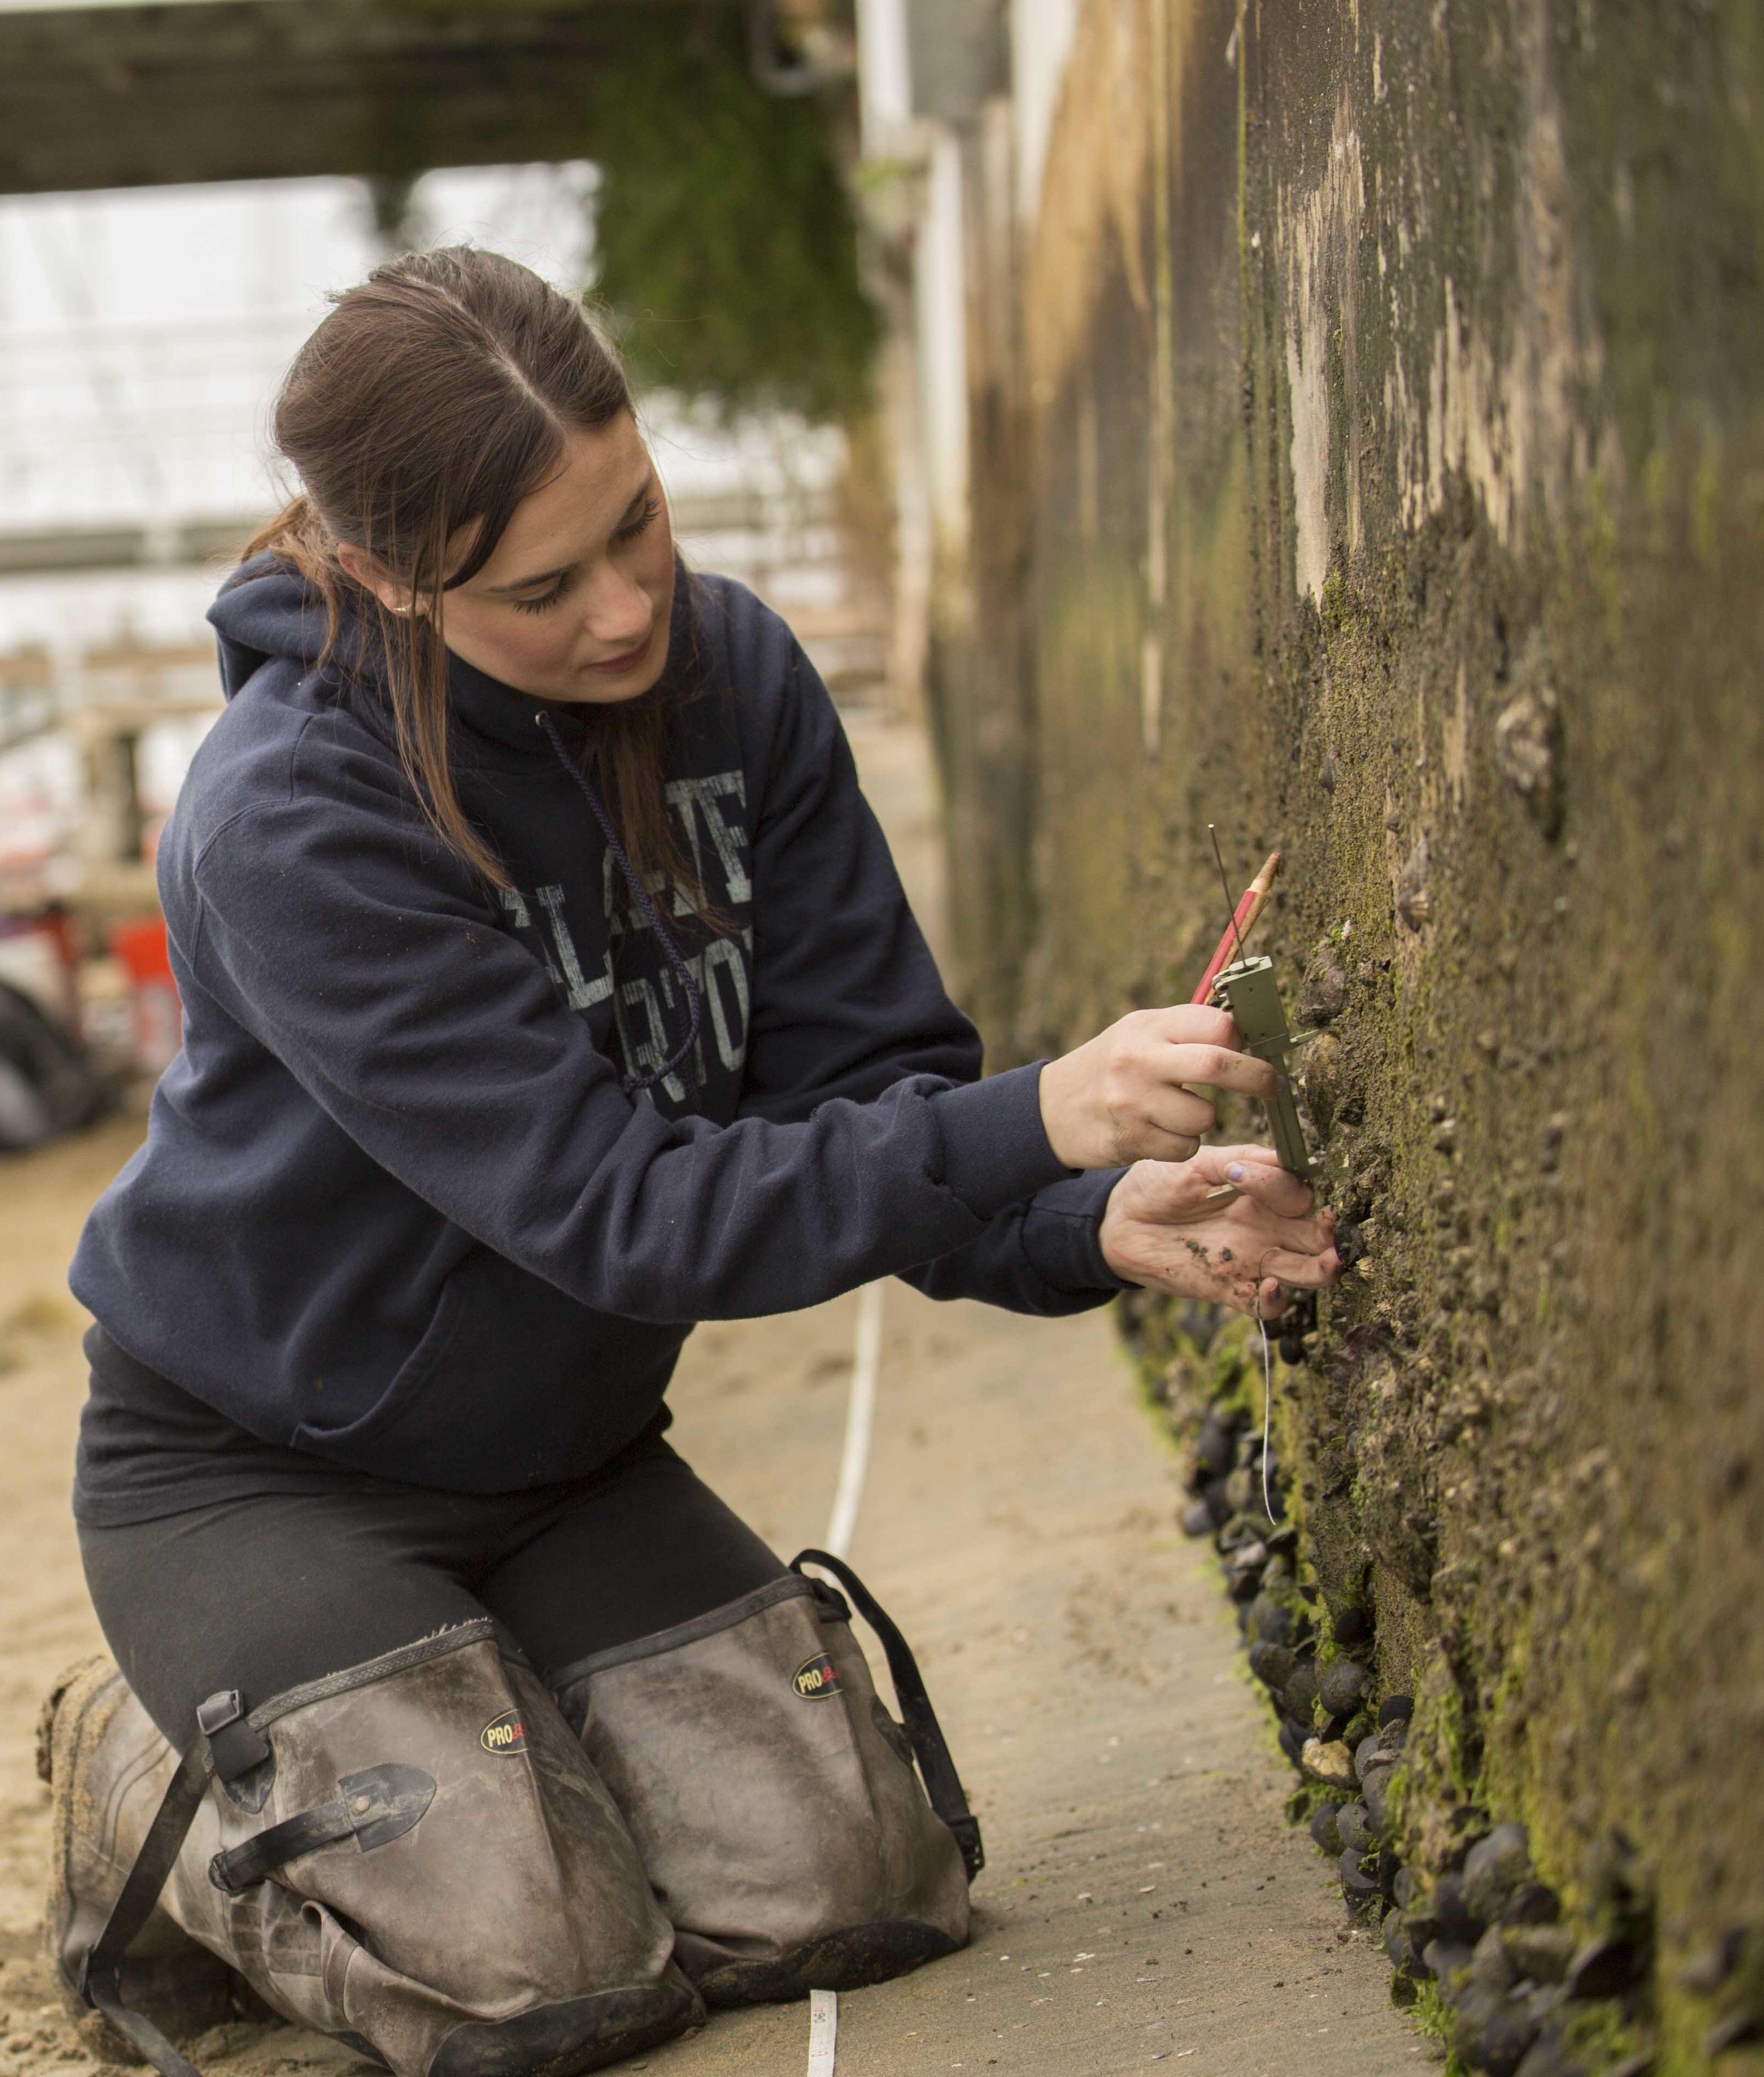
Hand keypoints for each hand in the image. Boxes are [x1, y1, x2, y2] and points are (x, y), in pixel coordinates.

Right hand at [1038, 1005, 1277, 1169]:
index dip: (1242, 1039)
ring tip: (1182, 1112)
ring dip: (1206, 1120)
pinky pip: (1186, 1147)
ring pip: (1205, 1117)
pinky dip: (1184, 1144)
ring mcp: (1134, 1102)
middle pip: (1218, 1065)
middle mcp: (1140, 1060)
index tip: (1251, 1049)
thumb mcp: (1140, 1033)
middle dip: (1256, 1078)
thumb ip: (1186, 1030)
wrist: (1052, 1109)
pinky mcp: (1132, 1139)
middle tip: (1273, 1087)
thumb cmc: (1112, 1066)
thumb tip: (1248, 1037)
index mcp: (1148, 1027)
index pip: (1215, 1024)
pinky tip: (1162, 1131)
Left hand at [1098, 1144, 1339, 1318]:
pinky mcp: (1228, 1288)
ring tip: (1329, 1263)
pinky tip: (1271, 1285)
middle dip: (1329, 1237)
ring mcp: (1250, 1260)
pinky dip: (1275, 1300)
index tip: (1255, 1180)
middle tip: (1330, 1233)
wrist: (1119, 1219)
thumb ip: (1243, 1161)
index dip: (1293, 1191)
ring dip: (1321, 1270)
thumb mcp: (1199, 1164)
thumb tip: (1285, 1163)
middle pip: (1315, 1237)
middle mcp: (1265, 1228)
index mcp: (1262, 1195)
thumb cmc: (1160, 1183)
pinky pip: (1264, 1305)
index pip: (1300, 1196)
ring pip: (1303, 1272)